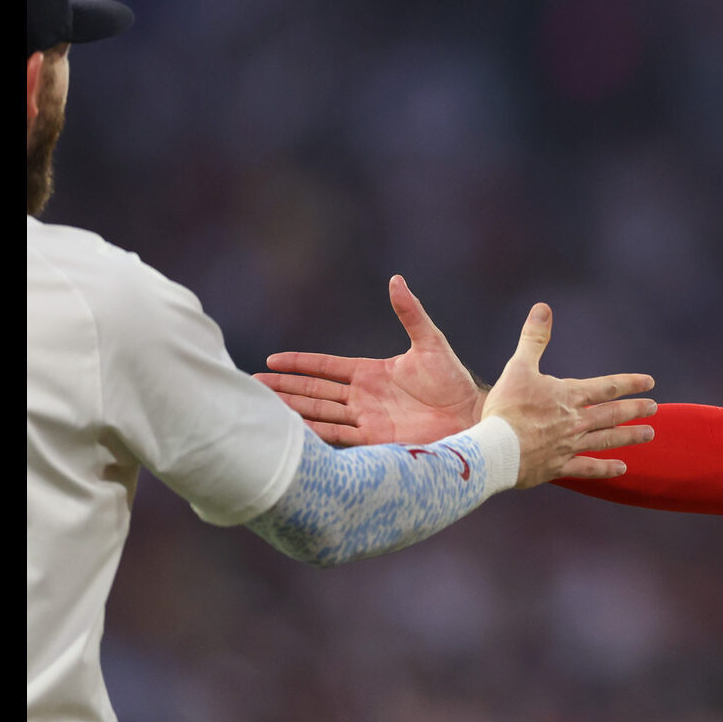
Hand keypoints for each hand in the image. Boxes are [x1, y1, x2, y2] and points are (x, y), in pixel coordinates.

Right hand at [257, 275, 491, 445]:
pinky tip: (295, 432)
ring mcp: (366, 419)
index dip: (299, 363)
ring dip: (293, 410)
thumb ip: (411, 313)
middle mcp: (363, 396)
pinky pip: (338, 435)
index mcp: (370, 372)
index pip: (325, 366)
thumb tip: (396, 280)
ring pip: (320, 413)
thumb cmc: (453, 380)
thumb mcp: (430, 342)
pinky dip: (316, 433)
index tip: (272, 360)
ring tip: (264, 409)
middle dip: (284, 388)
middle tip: (252, 386)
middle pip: (315, 390)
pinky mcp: (375, 440)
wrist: (470, 417)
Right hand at [484, 301, 655, 488]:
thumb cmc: (506, 407)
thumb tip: (543, 307)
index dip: (629, 383)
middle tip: (655, 409)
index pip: (607, 387)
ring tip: (649, 434)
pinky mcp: (559, 466)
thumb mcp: (519, 366)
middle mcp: (576, 421)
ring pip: (607, 440)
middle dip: (635, 410)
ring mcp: (569, 445)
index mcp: (569, 396)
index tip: (650, 383)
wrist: (496, 449)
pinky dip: (605, 469)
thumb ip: (533, 338)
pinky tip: (622, 469)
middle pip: (612, 414)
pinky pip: (588, 468)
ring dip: (629, 436)